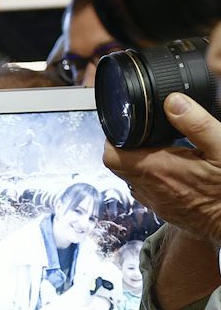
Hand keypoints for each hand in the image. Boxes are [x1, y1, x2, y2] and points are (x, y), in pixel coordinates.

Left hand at [103, 85, 220, 247]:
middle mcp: (149, 187)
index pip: (112, 155)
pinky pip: (144, 188)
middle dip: (125, 147)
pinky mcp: (162, 208)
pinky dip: (150, 176)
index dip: (114, 138)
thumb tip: (173, 101)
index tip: (128, 127)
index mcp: (158, 169)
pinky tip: (170, 167)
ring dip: (138, 162)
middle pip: (117, 165)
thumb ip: (197, 124)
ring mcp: (153, 200)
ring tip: (159, 149)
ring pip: (130, 177)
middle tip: (143, 135)